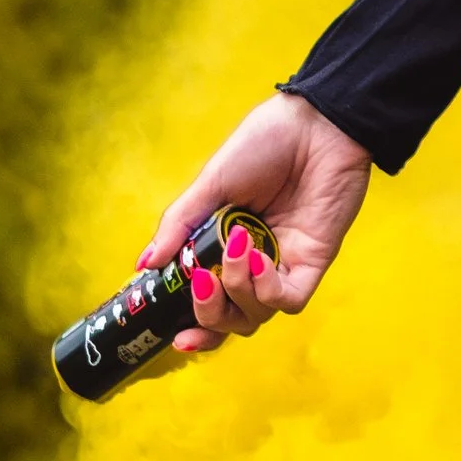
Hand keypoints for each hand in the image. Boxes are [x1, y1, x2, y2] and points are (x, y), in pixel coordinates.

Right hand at [141, 92, 372, 354]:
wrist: (315, 123)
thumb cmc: (263, 145)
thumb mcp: (212, 183)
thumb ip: (180, 225)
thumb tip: (145, 264)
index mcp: (223, 248)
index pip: (207, 303)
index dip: (193, 325)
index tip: (176, 337)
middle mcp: (253, 264)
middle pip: (230, 320)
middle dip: (210, 314)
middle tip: (202, 282)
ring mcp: (283, 264)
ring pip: (257, 315)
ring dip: (237, 291)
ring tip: (236, 248)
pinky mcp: (313, 261)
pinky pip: (289, 300)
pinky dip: (268, 289)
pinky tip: (258, 258)